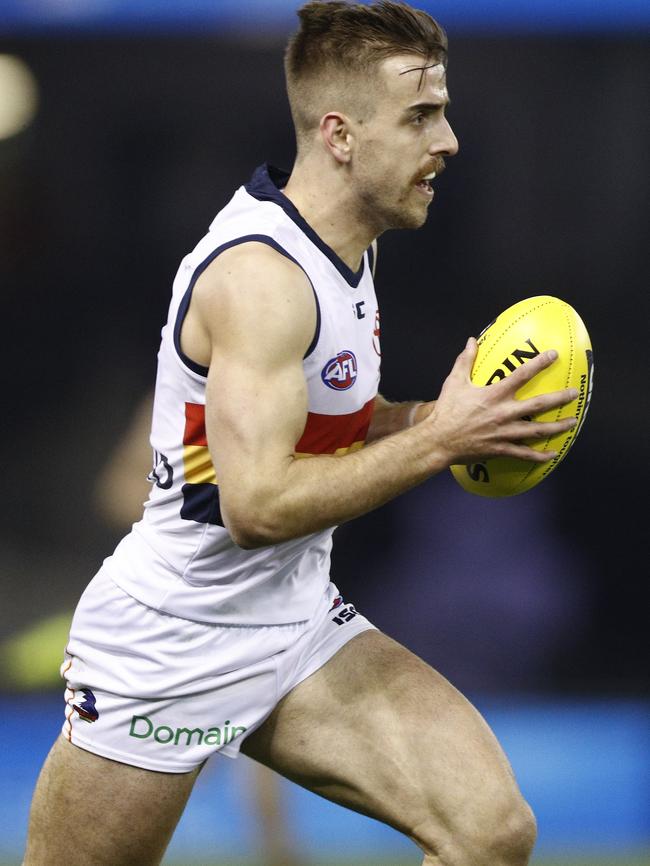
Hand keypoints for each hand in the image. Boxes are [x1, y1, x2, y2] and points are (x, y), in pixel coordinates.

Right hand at [426, 337, 577, 465]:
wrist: (438, 441)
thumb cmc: (446, 411)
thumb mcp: (454, 381)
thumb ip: (466, 360)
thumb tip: (472, 340)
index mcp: (494, 395)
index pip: (522, 375)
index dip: (540, 363)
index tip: (554, 355)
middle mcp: (504, 413)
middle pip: (539, 405)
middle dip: (560, 398)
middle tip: (574, 393)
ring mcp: (504, 433)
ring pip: (537, 431)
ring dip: (557, 427)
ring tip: (572, 422)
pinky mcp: (501, 449)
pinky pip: (524, 454)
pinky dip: (540, 455)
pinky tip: (552, 454)